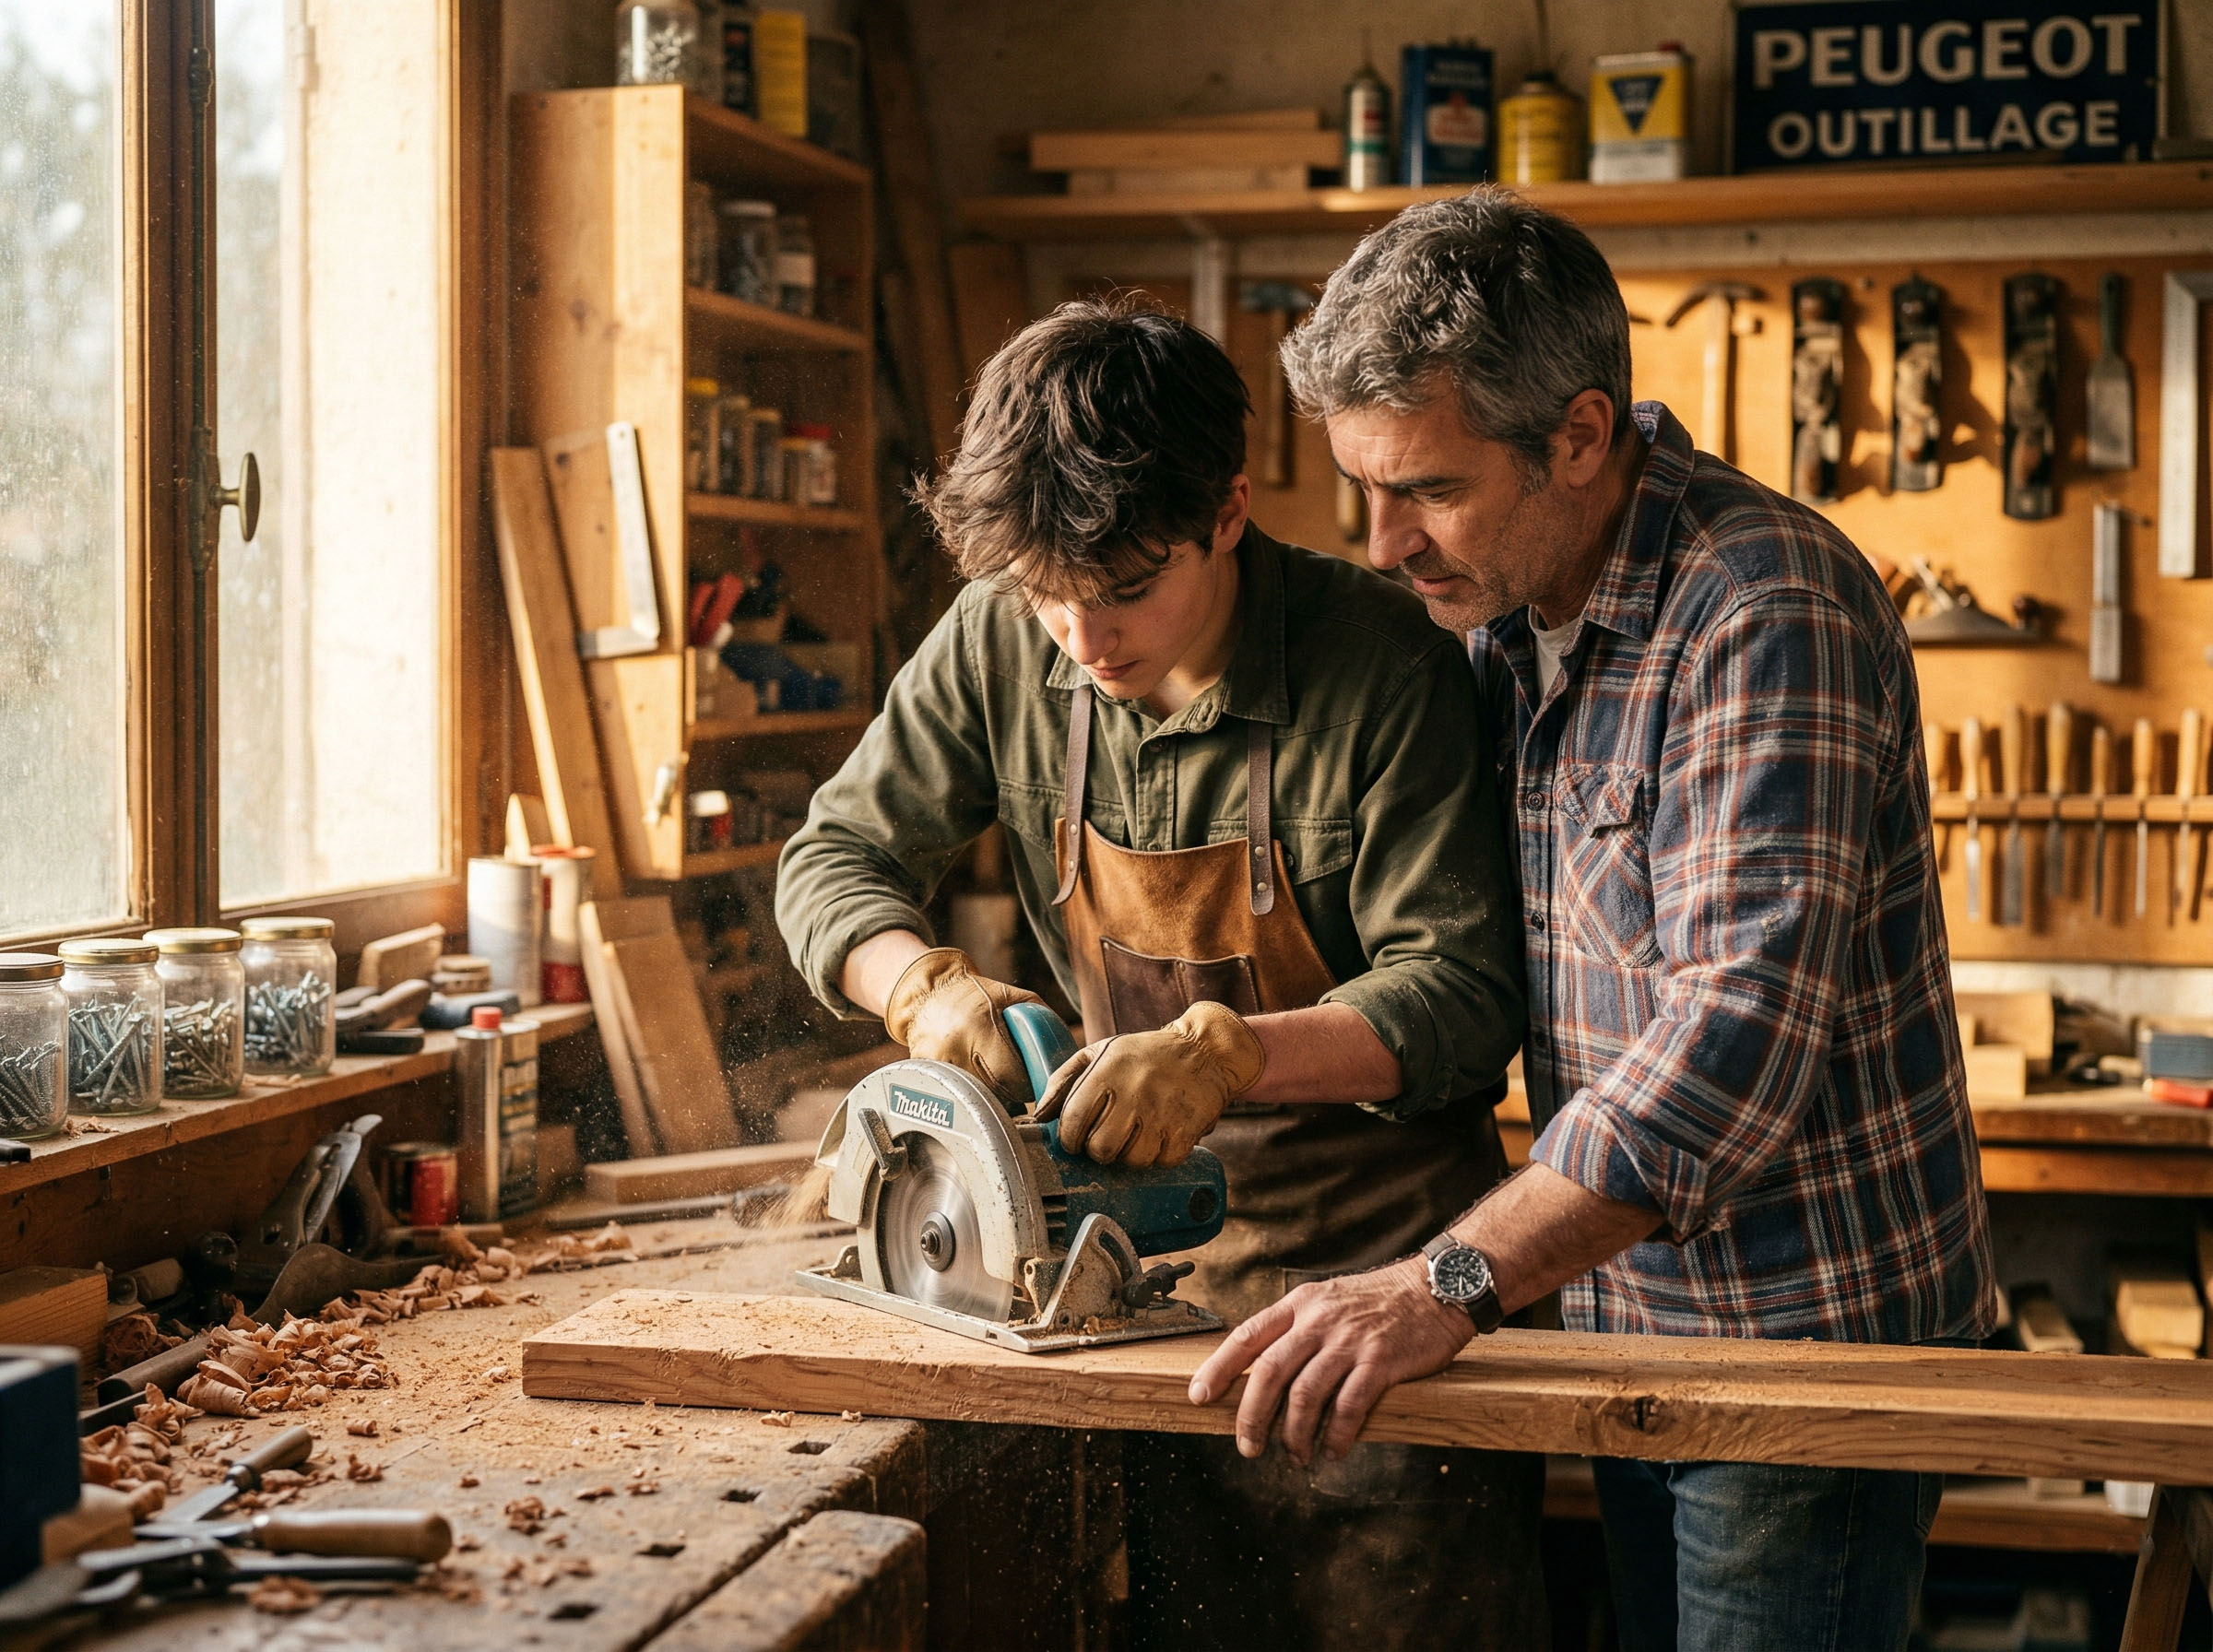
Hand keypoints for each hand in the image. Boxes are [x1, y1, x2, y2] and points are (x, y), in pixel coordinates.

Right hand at [882, 947, 1043, 1105]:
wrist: (928, 991)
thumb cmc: (976, 994)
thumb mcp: (1011, 997)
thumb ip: (1040, 1018)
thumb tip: (1064, 1052)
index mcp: (980, 1025)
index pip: (1009, 1075)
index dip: (1024, 1086)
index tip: (1030, 1085)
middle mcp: (955, 1046)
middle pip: (992, 1093)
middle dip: (1009, 1095)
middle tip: (1016, 1087)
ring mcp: (935, 1062)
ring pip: (972, 1099)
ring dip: (988, 1098)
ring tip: (994, 1081)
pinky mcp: (923, 1072)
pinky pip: (953, 1095)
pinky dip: (967, 1094)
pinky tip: (972, 1080)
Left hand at [1034, 1000, 1262, 1165]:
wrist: (1204, 1049)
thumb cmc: (1145, 1054)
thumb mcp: (1100, 1053)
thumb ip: (1063, 1080)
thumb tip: (1039, 1115)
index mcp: (1107, 1073)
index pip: (1073, 1121)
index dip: (1069, 1139)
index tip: (1076, 1139)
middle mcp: (1133, 1093)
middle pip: (1101, 1149)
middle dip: (1099, 1151)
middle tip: (1107, 1139)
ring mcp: (1162, 1113)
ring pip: (1132, 1161)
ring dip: (1131, 1155)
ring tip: (1136, 1136)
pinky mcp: (1187, 1129)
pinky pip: (1163, 1162)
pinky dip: (1160, 1156)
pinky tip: (1160, 1137)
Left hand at [1187, 1259, 1473, 1466]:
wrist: (1435, 1288)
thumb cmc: (1381, 1301)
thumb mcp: (1329, 1300)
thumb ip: (1299, 1328)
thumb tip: (1263, 1369)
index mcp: (1301, 1304)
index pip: (1247, 1336)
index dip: (1218, 1368)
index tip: (1198, 1396)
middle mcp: (1319, 1321)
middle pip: (1269, 1372)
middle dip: (1252, 1416)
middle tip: (1248, 1447)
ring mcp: (1350, 1341)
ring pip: (1305, 1395)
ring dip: (1295, 1434)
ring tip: (1295, 1456)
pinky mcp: (1380, 1362)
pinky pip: (1349, 1406)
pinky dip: (1336, 1434)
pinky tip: (1333, 1449)